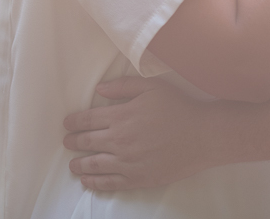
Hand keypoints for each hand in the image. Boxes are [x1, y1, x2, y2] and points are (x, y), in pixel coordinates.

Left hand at [62, 77, 221, 191]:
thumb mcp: (151, 87)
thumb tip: (98, 89)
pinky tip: (88, 182)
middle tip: (67, 142)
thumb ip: (122, 86)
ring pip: (94, 165)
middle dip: (73, 142)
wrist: (202, 136)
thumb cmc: (178, 108)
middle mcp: (119, 141)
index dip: (74, 122)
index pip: (88, 120)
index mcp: (121, 116)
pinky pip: (110, 183)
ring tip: (73, 165)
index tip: (66, 124)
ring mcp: (128, 162)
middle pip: (87, 142)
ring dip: (79, 165)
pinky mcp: (138, 178)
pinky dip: (95, 183)